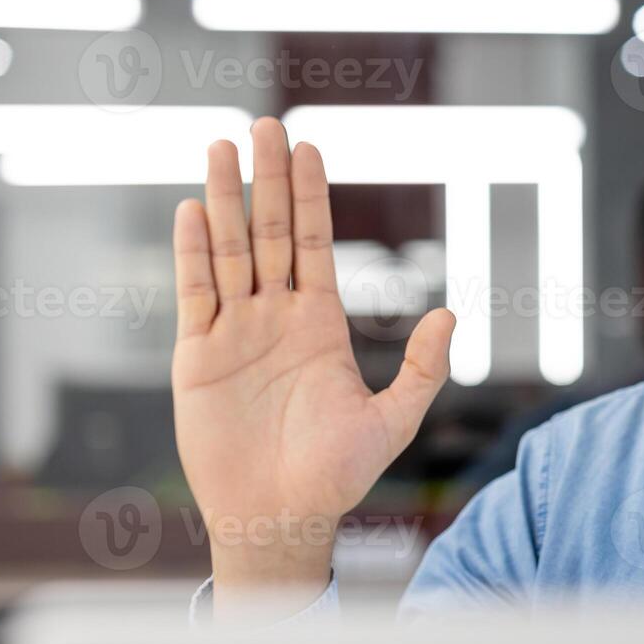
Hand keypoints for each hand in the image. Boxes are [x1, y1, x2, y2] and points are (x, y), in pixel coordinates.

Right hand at [171, 117, 453, 618]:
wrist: (279, 518)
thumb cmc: (337, 475)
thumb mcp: (393, 421)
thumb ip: (422, 368)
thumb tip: (450, 314)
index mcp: (322, 324)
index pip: (315, 245)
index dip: (311, 197)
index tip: (312, 148)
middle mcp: (277, 318)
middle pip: (269, 233)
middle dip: (267, 179)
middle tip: (265, 124)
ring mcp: (236, 333)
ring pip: (229, 251)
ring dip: (226, 200)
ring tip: (223, 147)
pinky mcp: (199, 357)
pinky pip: (195, 294)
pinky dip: (193, 252)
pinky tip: (194, 209)